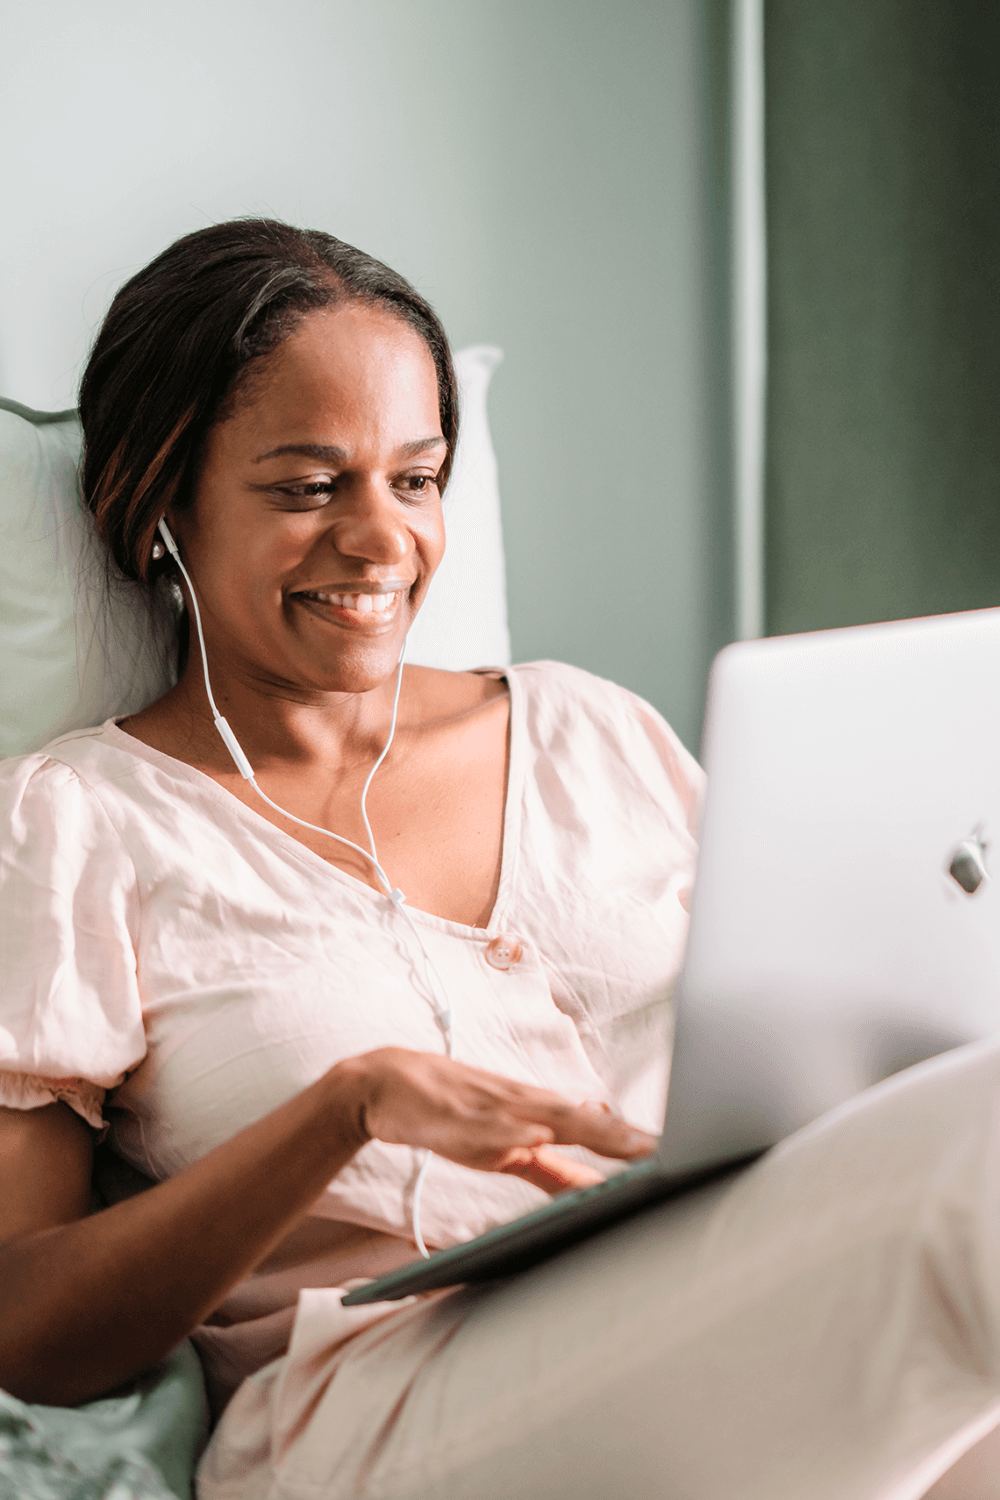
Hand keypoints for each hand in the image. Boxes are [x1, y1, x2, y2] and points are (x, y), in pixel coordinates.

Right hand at [336, 1048, 656, 1193]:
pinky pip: (494, 1128)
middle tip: (666, 1152)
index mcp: (539, 1111)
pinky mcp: (460, 1117)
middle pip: (583, 1120)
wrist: (389, 1086)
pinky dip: (517, 1135)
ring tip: (626, 1145)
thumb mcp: (507, 1148)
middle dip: (624, 1138)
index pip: (597, 1127)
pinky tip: (537, 1140)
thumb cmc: (454, 1115)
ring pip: (549, 1116)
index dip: (634, 1141)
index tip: (679, 1151)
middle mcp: (525, 1104)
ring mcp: (495, 1109)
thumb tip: (596, 1186)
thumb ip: (551, 1169)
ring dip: (587, 1130)